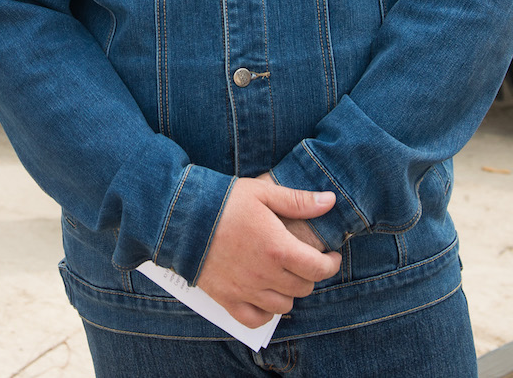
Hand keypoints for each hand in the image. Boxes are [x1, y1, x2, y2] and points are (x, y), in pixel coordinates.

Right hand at [196, 177, 340, 327]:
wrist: (181, 217)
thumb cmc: (223, 201)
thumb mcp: (263, 193)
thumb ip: (298, 201)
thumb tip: (330, 201)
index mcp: (278, 248)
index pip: (319, 269)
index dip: (331, 264)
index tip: (330, 256)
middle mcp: (265, 275)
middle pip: (303, 287)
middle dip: (310, 275)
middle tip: (303, 261)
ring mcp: (246, 290)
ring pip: (284, 306)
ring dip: (289, 292)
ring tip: (283, 276)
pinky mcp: (227, 299)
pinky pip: (255, 319)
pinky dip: (265, 312)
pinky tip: (264, 296)